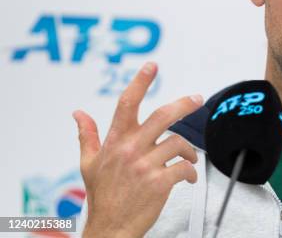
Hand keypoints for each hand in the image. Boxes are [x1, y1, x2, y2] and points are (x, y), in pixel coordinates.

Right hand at [73, 62, 202, 237]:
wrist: (110, 229)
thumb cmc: (102, 197)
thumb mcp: (89, 164)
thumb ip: (87, 136)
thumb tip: (78, 114)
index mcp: (116, 142)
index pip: (127, 104)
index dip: (140, 82)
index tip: (152, 66)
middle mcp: (131, 150)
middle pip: (163, 116)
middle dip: (185, 104)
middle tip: (197, 98)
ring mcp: (145, 166)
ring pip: (178, 144)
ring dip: (189, 151)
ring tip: (189, 158)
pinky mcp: (159, 182)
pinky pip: (184, 168)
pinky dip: (190, 172)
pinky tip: (187, 177)